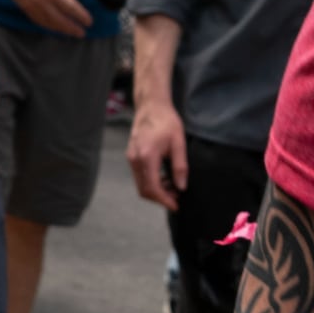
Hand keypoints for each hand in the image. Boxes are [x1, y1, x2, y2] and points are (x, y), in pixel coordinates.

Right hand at [0, 0, 95, 37]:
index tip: (89, 22)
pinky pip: (37, 20)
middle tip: (82, 33)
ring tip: (69, 33)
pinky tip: (51, 26)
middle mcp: (41, 1)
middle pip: (60, 19)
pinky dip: (46, 25)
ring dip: (60, 29)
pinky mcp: (23, 6)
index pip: (70, 7)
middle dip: (71, 28)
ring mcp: (31, 5)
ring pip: (48, 22)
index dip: (80, 15)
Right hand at [129, 89, 187, 207]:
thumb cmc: (167, 121)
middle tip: (176, 198)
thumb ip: (180, 167)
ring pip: (141, 184)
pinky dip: (151, 182)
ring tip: (173, 188)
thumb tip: (181, 187)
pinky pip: (139, 176)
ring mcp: (131, 158)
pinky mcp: (131, 156)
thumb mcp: (179, 143)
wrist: (151, 106)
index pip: (153, 188)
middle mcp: (135, 160)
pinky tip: (164, 178)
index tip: (176, 206)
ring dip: (156, 190)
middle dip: (160, 198)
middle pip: (144, 190)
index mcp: (147, 157)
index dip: (164, 200)